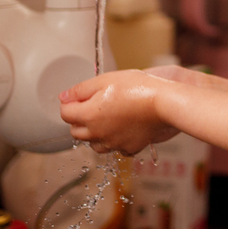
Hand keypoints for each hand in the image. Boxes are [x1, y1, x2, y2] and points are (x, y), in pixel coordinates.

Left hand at [58, 70, 178, 153]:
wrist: (163, 103)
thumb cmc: (137, 88)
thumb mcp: (105, 80)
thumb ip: (80, 89)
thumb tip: (63, 97)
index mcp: (88, 116)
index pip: (65, 114)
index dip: (70, 102)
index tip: (80, 96)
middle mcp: (97, 134)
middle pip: (76, 131)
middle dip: (79, 119)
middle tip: (94, 104)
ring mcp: (113, 144)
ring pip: (93, 143)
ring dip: (94, 132)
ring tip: (108, 117)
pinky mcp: (128, 148)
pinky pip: (114, 147)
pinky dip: (114, 140)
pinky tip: (123, 127)